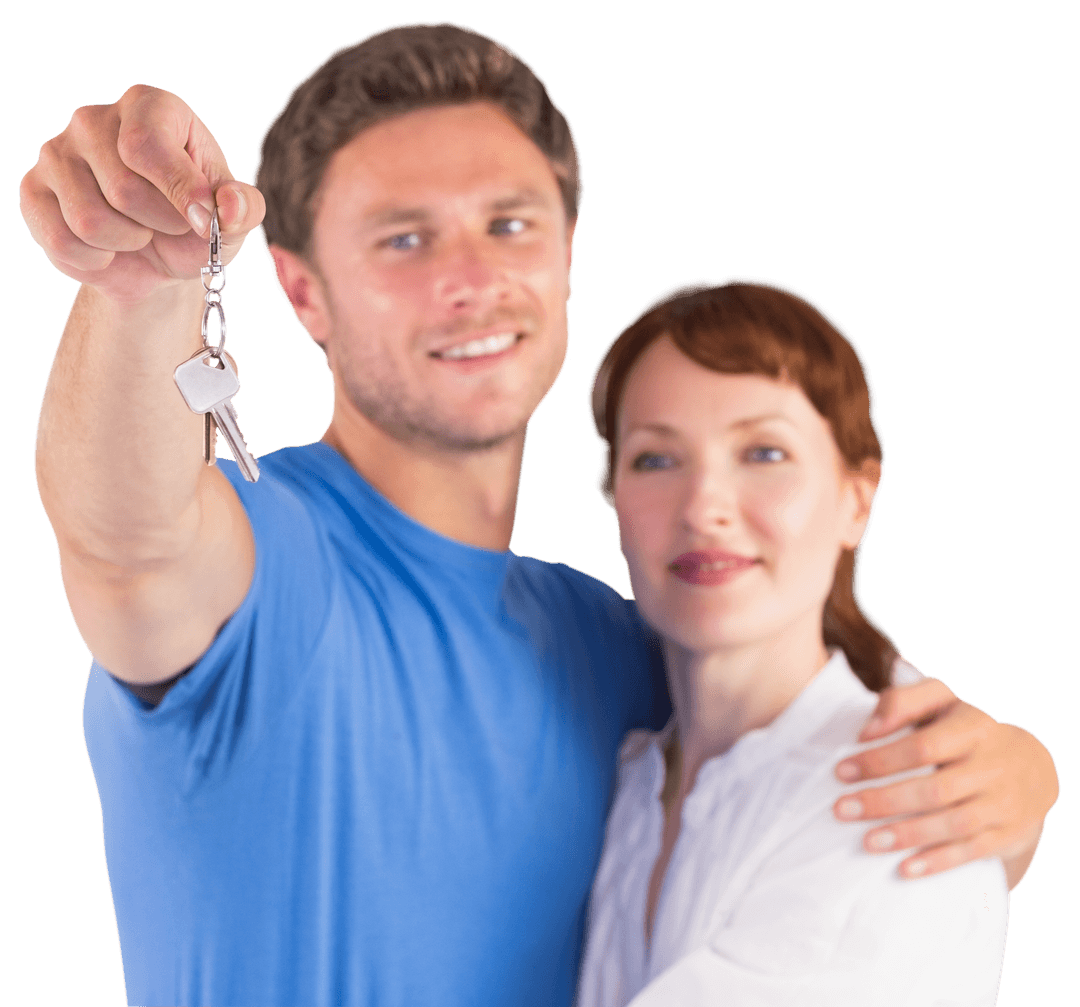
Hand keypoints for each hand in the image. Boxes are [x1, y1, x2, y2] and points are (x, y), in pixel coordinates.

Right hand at [19, 84, 264, 302]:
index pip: (146, 145)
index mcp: (150, 107)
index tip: (202, 220)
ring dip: (127, 244)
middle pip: (122, 189)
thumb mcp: (232, 220)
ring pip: (89, 221)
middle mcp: (93, 119)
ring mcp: (56, 153)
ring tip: (138, 234)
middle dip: (158, 225)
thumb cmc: (197, 226)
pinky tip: (108, 248)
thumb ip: (244, 209)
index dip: (178, 193)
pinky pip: (62, 241)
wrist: (157, 258)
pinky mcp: (33, 190)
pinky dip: (96, 261)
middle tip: (168, 225)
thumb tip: (229, 205)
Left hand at [832, 676, 1058, 889]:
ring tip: (866, 841)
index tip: (842, 771)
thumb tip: (866, 731)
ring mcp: (1004, 803)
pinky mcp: (1009, 834)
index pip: (924, 746)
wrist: (1036, 765)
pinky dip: (938, 862)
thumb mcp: (943, 698)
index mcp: (975, 726)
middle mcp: (994, 766)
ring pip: (953, 824)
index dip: (882, 760)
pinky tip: (904, 869)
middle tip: (841, 809)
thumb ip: (902, 703)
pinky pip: (972, 852)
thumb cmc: (969, 725)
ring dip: (906, 835)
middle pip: (935, 789)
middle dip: (884, 801)